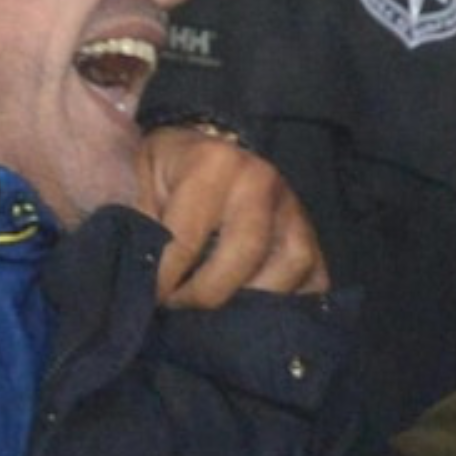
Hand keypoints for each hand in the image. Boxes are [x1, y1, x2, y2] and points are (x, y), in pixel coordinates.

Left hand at [134, 127, 329, 308]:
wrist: (211, 139)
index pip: (187, 239)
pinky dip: (291, 304)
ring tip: (219, 314)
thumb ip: (141, 230)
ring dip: (253, 300)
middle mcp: (261, 182)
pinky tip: (260, 317)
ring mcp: (293, 207)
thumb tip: (139, 286)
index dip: (163, 281)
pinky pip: (316, 278)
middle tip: (179, 307)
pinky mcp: (313, 232)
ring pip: (290, 266)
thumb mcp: (141, 183)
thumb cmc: (170, 168)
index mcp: (213, 165)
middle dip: (206, 294)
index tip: (150, 300)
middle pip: (245, 254)